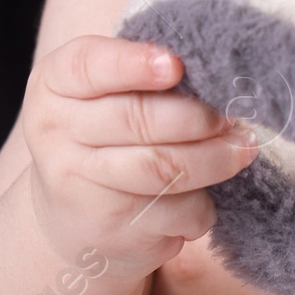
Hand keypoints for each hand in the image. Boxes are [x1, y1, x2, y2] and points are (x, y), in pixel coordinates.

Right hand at [23, 35, 256, 276]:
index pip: (87, 65)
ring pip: (162, 168)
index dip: (134, 64)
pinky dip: (202, 205)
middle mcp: (54, 133)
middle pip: (136, 118)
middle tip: (232, 116)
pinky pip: (174, 210)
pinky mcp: (108, 230)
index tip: (177, 65)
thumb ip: (147, 73)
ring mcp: (77, 186)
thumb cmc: (106, 134)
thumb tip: (216, 71)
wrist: (74, 217)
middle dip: (197, 116)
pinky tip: (204, 196)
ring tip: (241, 149)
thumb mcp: (106, 93)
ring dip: (214, 159)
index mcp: (54, 84)